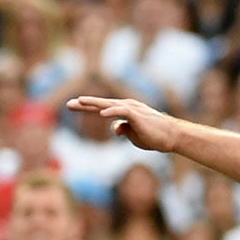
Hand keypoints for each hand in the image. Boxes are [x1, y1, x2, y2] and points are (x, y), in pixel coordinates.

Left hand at [65, 95, 180, 152]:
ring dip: (94, 103)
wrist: (170, 137)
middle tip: (68, 104)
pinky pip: (123, 112)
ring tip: (80, 102)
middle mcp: (126, 106)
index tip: (72, 106)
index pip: (101, 108)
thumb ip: (123, 130)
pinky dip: (112, 112)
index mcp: (124, 111)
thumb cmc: (153, 136)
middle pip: (101, 104)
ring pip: (109, 104)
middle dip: (84, 104)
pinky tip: (102, 115)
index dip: (86, 107)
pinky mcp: (138, 115)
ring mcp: (132, 109)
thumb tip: (114, 128)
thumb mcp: (134, 135)